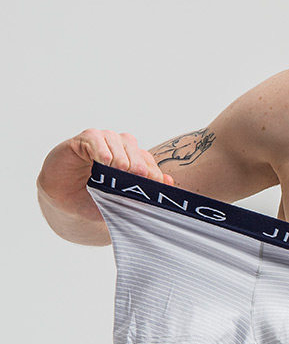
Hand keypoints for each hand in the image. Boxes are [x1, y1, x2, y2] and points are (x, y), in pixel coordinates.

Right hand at [37, 129, 174, 211]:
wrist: (65, 204)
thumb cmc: (94, 201)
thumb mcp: (122, 202)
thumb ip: (144, 193)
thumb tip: (169, 181)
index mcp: (133, 162)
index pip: (149, 163)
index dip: (152, 175)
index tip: (153, 189)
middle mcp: (119, 148)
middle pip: (137, 152)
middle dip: (138, 168)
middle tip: (135, 179)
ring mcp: (102, 142)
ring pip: (119, 143)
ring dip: (120, 159)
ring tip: (117, 173)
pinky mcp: (82, 140)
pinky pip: (95, 138)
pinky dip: (101, 150)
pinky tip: (104, 162)